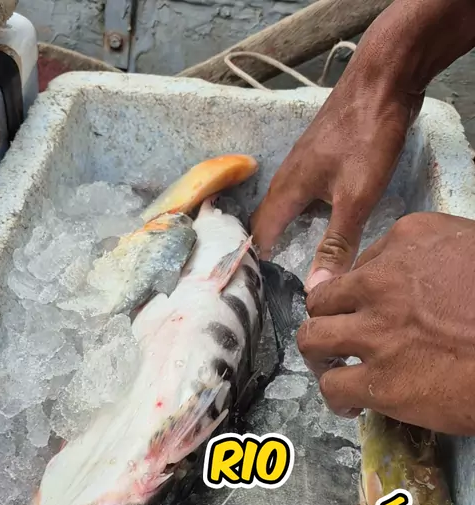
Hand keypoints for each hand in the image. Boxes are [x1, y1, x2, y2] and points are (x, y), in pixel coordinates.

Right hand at [251, 49, 419, 286]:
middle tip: (270, 282)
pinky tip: (317, 225)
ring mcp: (304, 164)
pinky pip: (302, 194)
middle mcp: (287, 177)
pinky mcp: (322, 157)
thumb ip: (337, 242)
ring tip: (287, 261)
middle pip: (267, 220)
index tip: (257, 292)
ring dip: (282, 232)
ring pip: (284, 206)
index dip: (255, 264)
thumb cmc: (367, 135)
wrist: (384, 77)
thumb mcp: (356, 197)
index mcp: (287, 189)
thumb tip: (316, 288)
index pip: (258, 235)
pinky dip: (301, 215)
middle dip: (264, 250)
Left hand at [296, 212, 474, 435]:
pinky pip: (334, 387)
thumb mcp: (471, 247)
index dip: (357, 292)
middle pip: (323, 300)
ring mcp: (377, 334)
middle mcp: (381, 283)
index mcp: (408, 241)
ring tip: (334, 367)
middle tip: (337, 338)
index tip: (366, 309)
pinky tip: (351, 404)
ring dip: (320, 355)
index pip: (360, 264)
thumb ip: (434, 255)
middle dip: (326, 319)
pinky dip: (337, 398)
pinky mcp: (380, 382)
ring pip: (314, 340)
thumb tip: (408, 276)